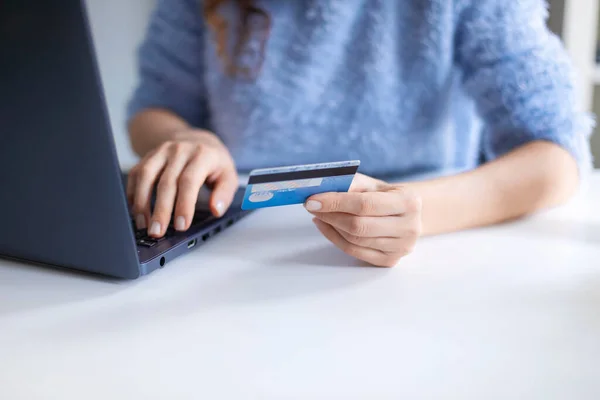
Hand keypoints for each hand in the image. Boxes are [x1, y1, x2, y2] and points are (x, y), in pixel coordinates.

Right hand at [127, 130, 237, 237]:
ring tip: (143, 225)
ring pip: (146, 176)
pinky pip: (135, 174)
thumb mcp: (229, 175)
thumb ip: (225, 194)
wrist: (197, 140)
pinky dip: (132, 194)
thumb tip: (216, 210)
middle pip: (166, 182)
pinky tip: (135, 211)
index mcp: (202, 155)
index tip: (181, 226)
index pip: (190, 181)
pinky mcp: (148, 156)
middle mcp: (179, 150)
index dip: (184, 205)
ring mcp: (161, 152)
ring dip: (142, 203)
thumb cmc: (214, 163)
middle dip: (161, 210)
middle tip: (158, 232)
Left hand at [305, 174, 421, 266]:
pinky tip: (327, 226)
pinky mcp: (390, 260)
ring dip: (331, 226)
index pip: (365, 204)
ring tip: (319, 214)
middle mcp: (409, 227)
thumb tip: (321, 190)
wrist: (408, 214)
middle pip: (359, 226)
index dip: (336, 202)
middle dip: (330, 215)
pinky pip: (355, 252)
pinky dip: (335, 238)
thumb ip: (351, 185)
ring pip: (355, 240)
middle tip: (312, 206)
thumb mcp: (373, 184)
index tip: (313, 199)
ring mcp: (401, 247)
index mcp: (409, 202)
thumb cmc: (387, 196)